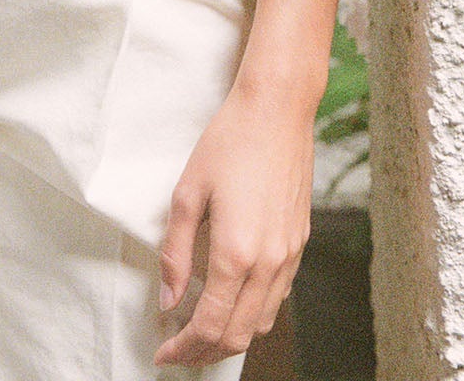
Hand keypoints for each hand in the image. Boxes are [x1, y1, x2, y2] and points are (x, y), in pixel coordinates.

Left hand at [154, 74, 314, 367]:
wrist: (277, 110)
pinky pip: (278, 297)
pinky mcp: (300, 242)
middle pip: (237, 335)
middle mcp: (268, 263)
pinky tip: (234, 303)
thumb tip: (168, 299)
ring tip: (202, 335)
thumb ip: (175, 252)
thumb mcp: (187, 192)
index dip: (183, 348)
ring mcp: (289, 255)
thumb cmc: (229, 142)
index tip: (162, 353)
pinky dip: (254, 314)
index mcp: (236, 254)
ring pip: (261, 322)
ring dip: (231, 338)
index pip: (209, 325)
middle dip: (204, 353)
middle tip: (178, 351)